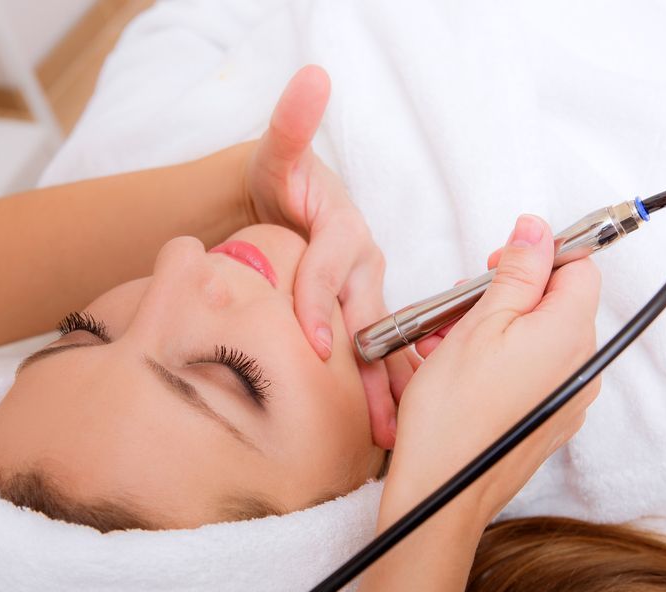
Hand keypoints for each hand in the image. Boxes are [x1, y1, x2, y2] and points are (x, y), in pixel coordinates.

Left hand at [245, 65, 402, 448]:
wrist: (283, 207)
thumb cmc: (277, 185)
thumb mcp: (276, 155)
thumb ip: (291, 124)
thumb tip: (311, 78)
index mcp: (345, 231)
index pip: (334, 268)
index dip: (323, 301)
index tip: (316, 345)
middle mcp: (364, 264)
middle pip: (371, 319)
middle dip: (373, 372)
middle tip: (376, 421)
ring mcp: (367, 292)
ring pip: (383, 344)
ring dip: (388, 391)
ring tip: (388, 439)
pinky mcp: (361, 312)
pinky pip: (377, 352)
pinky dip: (383, 389)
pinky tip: (383, 429)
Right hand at [386, 214, 601, 524]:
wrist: (444, 491)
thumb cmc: (453, 411)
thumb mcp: (479, 322)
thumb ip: (517, 271)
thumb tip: (538, 229)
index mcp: (570, 333)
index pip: (579, 268)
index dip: (537, 257)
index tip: (496, 265)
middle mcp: (581, 366)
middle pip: (556, 303)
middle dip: (506, 295)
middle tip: (458, 307)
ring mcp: (569, 398)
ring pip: (538, 337)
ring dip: (494, 328)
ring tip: (445, 342)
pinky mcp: (550, 420)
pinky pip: (533, 372)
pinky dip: (499, 360)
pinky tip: (459, 370)